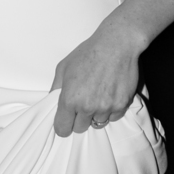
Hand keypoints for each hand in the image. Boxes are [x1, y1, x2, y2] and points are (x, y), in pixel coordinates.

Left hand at [52, 12, 142, 136]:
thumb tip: (51, 103)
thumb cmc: (88, 53)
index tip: (66, 121)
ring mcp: (106, 108)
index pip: (62, 129)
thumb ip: (55, 88)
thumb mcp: (63, 67)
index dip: (63, 126)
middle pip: (80, 128)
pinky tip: (109, 94)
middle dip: (79, 119)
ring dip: (96, 114)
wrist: (116, 45)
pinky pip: (113, 117)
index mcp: (69, 99)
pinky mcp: (121, 105)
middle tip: (83, 103)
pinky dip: (111, 110)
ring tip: (98, 96)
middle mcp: (87, 107)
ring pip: (97, 123)